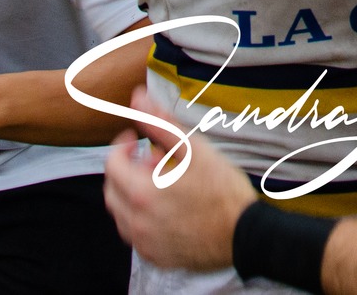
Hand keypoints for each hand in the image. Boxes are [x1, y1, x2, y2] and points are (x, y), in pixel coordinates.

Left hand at [104, 86, 256, 269]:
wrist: (245, 235)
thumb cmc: (223, 191)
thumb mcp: (194, 149)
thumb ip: (160, 123)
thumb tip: (138, 99)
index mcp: (142, 192)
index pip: (111, 163)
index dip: (121, 145)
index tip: (136, 138)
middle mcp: (136, 221)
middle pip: (112, 190)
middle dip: (125, 169)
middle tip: (149, 159)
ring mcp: (144, 243)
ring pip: (121, 214)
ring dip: (131, 194)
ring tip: (161, 184)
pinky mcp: (155, 257)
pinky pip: (136, 235)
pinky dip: (142, 218)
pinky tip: (167, 208)